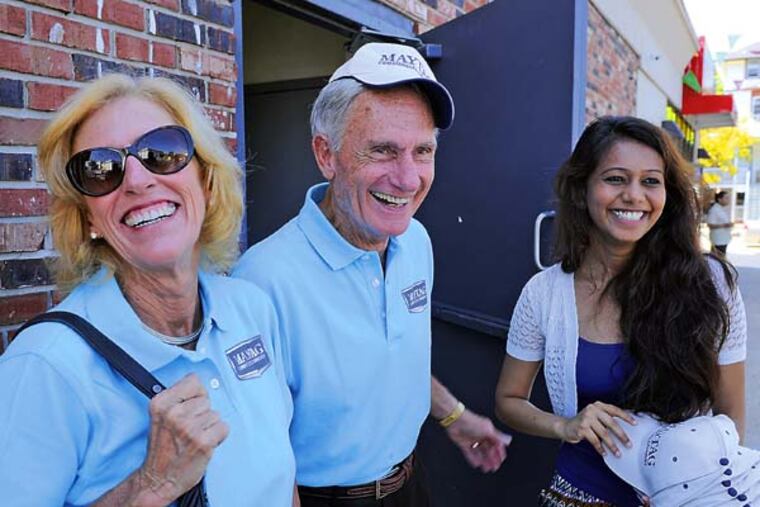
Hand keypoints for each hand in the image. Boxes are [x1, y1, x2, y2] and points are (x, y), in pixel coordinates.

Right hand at [137, 374, 228, 502]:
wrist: (158, 480)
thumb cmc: (163, 449)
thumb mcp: (160, 416)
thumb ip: (178, 399)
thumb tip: (202, 388)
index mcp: (160, 403)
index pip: (193, 380)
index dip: (196, 394)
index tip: (190, 407)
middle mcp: (173, 413)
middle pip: (206, 400)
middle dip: (202, 414)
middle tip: (189, 429)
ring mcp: (189, 428)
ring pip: (216, 414)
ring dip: (209, 427)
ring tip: (195, 438)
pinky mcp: (203, 442)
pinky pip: (223, 427)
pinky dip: (218, 437)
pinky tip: (204, 444)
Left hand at [445, 409, 511, 472]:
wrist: (455, 420)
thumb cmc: (471, 422)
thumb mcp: (487, 430)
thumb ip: (498, 437)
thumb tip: (508, 440)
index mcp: (488, 431)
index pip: (497, 443)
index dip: (499, 452)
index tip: (501, 460)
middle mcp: (481, 436)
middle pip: (488, 450)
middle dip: (492, 459)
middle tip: (494, 468)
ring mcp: (472, 440)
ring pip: (480, 453)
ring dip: (484, 461)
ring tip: (486, 468)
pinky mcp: (464, 443)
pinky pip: (470, 453)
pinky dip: (473, 459)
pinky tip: (476, 465)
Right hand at [560, 401, 633, 456]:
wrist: (566, 427)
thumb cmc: (584, 423)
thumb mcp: (595, 416)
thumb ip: (606, 418)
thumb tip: (626, 427)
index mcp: (598, 405)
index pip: (615, 410)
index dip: (626, 417)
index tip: (635, 424)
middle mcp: (592, 410)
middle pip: (611, 423)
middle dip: (621, 435)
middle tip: (628, 444)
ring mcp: (586, 418)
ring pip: (604, 433)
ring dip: (612, 445)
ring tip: (618, 453)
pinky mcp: (581, 428)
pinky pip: (595, 440)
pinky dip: (601, 448)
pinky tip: (604, 453)